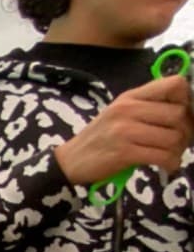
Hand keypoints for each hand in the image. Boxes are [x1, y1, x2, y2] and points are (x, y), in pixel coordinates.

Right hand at [55, 75, 193, 183]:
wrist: (70, 161)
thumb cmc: (100, 138)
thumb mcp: (120, 114)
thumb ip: (147, 107)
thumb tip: (185, 110)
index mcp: (130, 97)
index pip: (176, 84)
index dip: (187, 100)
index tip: (180, 117)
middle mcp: (127, 109)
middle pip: (179, 114)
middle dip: (186, 132)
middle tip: (177, 143)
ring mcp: (125, 130)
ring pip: (175, 137)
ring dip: (178, 151)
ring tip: (169, 155)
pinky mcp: (124, 153)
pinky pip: (163, 156)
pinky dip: (171, 164)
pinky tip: (165, 166)